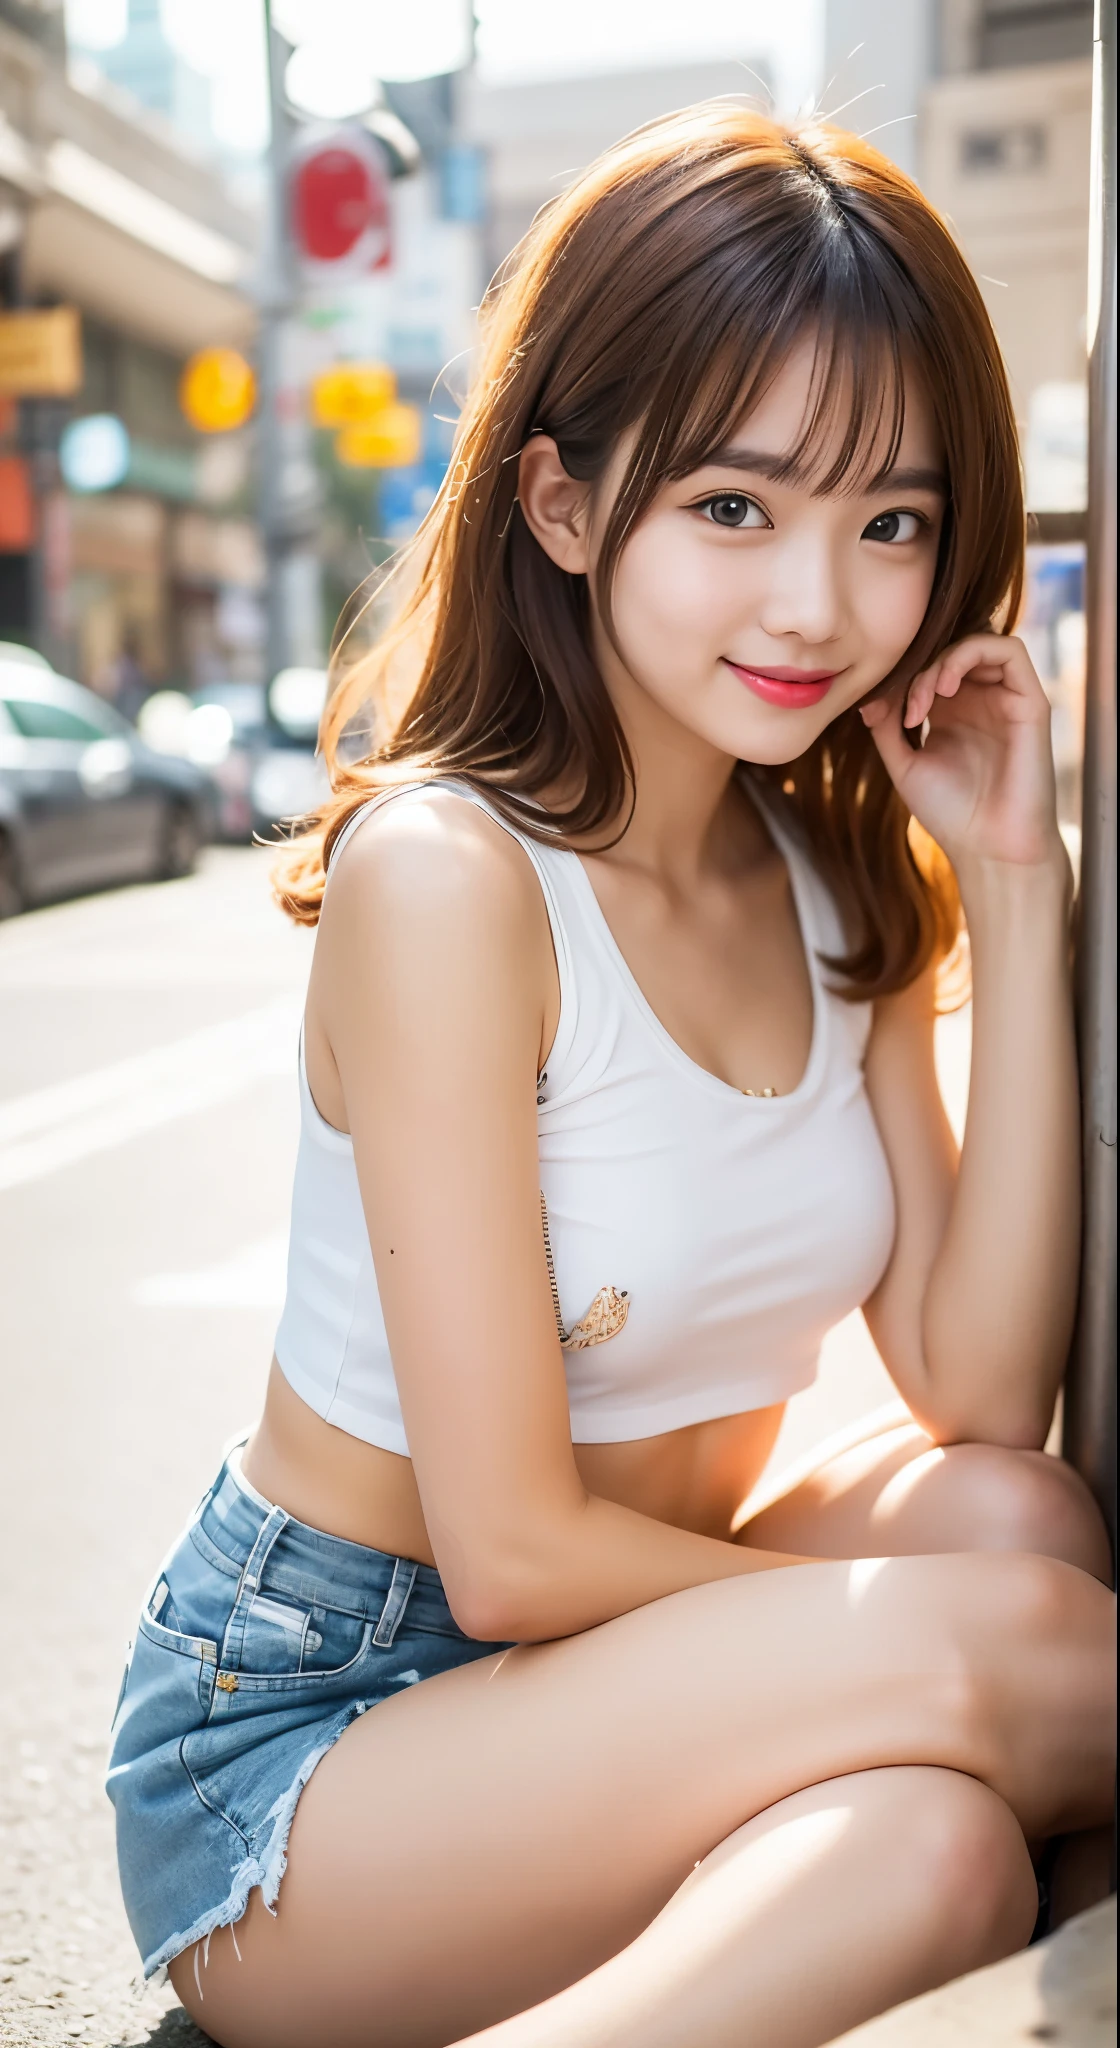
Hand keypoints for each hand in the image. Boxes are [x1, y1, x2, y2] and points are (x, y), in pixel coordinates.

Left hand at [859, 634, 1065, 876]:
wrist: (990, 848)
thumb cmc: (950, 813)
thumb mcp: (904, 765)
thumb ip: (886, 726)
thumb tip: (870, 695)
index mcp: (953, 713)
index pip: (927, 667)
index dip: (901, 677)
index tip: (877, 710)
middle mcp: (981, 701)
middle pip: (950, 651)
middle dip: (920, 669)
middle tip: (906, 709)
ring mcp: (1006, 700)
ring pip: (978, 644)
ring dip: (944, 660)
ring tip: (927, 695)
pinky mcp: (1030, 702)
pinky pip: (1010, 650)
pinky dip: (973, 653)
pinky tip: (946, 684)